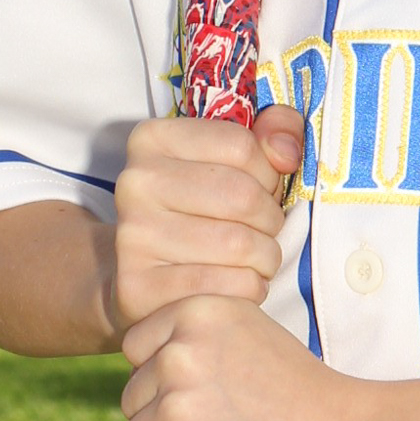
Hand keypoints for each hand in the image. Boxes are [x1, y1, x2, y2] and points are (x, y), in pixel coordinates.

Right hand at [111, 105, 305, 331]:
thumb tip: (287, 152)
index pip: (241, 146)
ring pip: (239, 245)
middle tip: (263, 231)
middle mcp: (134, 182)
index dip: (268, 173)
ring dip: (266, 257)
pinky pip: (228, 286)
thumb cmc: (201, 211)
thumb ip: (274, 132)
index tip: (259, 190)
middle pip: (242, 196)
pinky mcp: (140, 287)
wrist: (144, 277)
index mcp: (153, 139)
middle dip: (270, 219)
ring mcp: (132, 236)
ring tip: (255, 259)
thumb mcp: (233, 159)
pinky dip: (252, 288)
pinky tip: (241, 284)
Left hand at [118, 293, 376, 420]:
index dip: (163, 380)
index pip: (136, 350)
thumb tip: (153, 369)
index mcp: (198, 312)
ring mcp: (180, 407)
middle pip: (131, 399)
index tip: (207, 396)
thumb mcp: (254, 335)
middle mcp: (180, 353)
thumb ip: (202, 341)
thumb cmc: (310, 396)